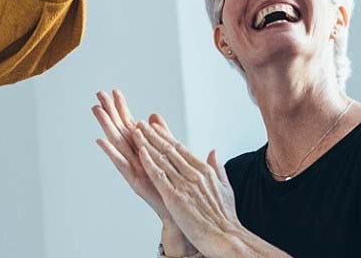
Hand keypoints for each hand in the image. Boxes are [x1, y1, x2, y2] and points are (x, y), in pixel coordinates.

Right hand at [92, 91, 195, 254]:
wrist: (181, 216)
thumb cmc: (175, 190)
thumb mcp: (169, 155)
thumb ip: (161, 135)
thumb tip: (153, 115)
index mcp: (144, 151)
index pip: (130, 125)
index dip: (122, 108)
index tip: (114, 91)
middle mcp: (136, 159)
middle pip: (120, 130)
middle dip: (110, 112)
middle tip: (99, 93)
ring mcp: (134, 170)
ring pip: (118, 144)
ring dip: (106, 126)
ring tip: (97, 110)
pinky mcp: (135, 181)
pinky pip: (121, 165)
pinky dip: (110, 153)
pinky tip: (100, 141)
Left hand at [130, 121, 289, 257]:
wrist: (225, 236)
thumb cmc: (225, 217)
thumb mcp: (225, 188)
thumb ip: (217, 168)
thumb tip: (213, 152)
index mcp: (204, 171)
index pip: (181, 148)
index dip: (165, 136)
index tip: (155, 127)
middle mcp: (193, 174)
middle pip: (169, 149)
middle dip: (153, 135)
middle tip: (141, 123)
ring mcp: (184, 184)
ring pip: (162, 159)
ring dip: (147, 143)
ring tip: (136, 131)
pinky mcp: (175, 197)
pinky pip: (159, 176)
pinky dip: (149, 162)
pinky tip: (140, 152)